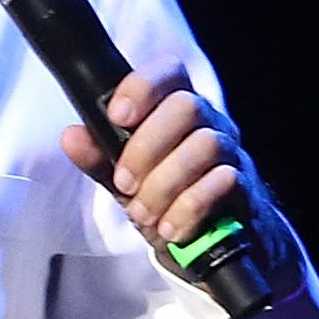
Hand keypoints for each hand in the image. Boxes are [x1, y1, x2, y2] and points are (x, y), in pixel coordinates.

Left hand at [60, 60, 301, 288]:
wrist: (217, 245)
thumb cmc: (168, 199)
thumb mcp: (125, 181)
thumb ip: (100, 158)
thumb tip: (72, 136)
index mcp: (175, 111)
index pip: (169, 72)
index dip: (142, 86)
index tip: (117, 116)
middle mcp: (209, 123)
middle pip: (186, 106)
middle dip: (146, 147)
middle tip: (125, 183)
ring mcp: (231, 153)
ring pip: (205, 145)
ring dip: (165, 183)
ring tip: (143, 213)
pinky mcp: (246, 187)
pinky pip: (225, 182)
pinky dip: (190, 207)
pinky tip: (170, 227)